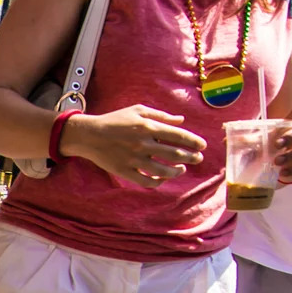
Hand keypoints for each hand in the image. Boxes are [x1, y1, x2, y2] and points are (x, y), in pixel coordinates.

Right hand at [62, 105, 205, 185]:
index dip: (193, 141)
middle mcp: (143, 144)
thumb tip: (181, 121)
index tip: (202, 146)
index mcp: (147, 126)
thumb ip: (161, 115)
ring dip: (177, 171)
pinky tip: (163, 177)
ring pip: (162, 170)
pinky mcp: (125, 171)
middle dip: (191, 157)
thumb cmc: (115, 120)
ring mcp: (134, 159)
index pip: (177, 135)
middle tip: (198, 159)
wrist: (89, 135)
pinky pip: (146, 181)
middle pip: (174, 154)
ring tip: (182, 169)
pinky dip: (158, 181)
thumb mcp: (138, 110)